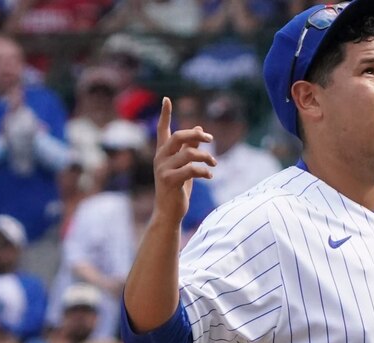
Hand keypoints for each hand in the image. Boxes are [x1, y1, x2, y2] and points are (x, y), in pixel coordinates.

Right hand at [152, 97, 215, 223]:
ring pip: (189, 154)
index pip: (163, 130)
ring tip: (213, 164)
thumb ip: (190, 148)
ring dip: (206, 158)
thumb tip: (199, 128)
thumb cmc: (178, 188)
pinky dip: (204, 171)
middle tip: (210, 139)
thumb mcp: (185, 165)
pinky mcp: (169, 181)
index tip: (166, 99)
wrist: (169, 212)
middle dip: (197, 135)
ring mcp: (163, 169)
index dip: (165, 115)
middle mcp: (160, 158)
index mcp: (163, 153)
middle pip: (179, 137)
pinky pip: (191, 169)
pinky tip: (210, 176)